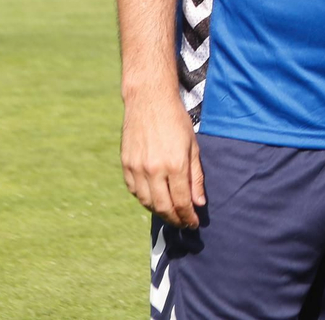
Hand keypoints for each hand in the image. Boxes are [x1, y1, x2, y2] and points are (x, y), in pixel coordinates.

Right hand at [121, 91, 204, 227]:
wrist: (149, 101)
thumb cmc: (176, 121)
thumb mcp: (193, 146)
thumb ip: (196, 176)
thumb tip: (198, 202)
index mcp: (175, 165)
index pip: (182, 202)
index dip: (188, 217)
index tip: (194, 223)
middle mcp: (154, 170)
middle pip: (163, 207)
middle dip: (175, 219)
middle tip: (183, 223)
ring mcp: (137, 168)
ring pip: (147, 202)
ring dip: (159, 212)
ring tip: (170, 213)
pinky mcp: (126, 165)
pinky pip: (135, 191)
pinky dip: (145, 199)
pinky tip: (154, 199)